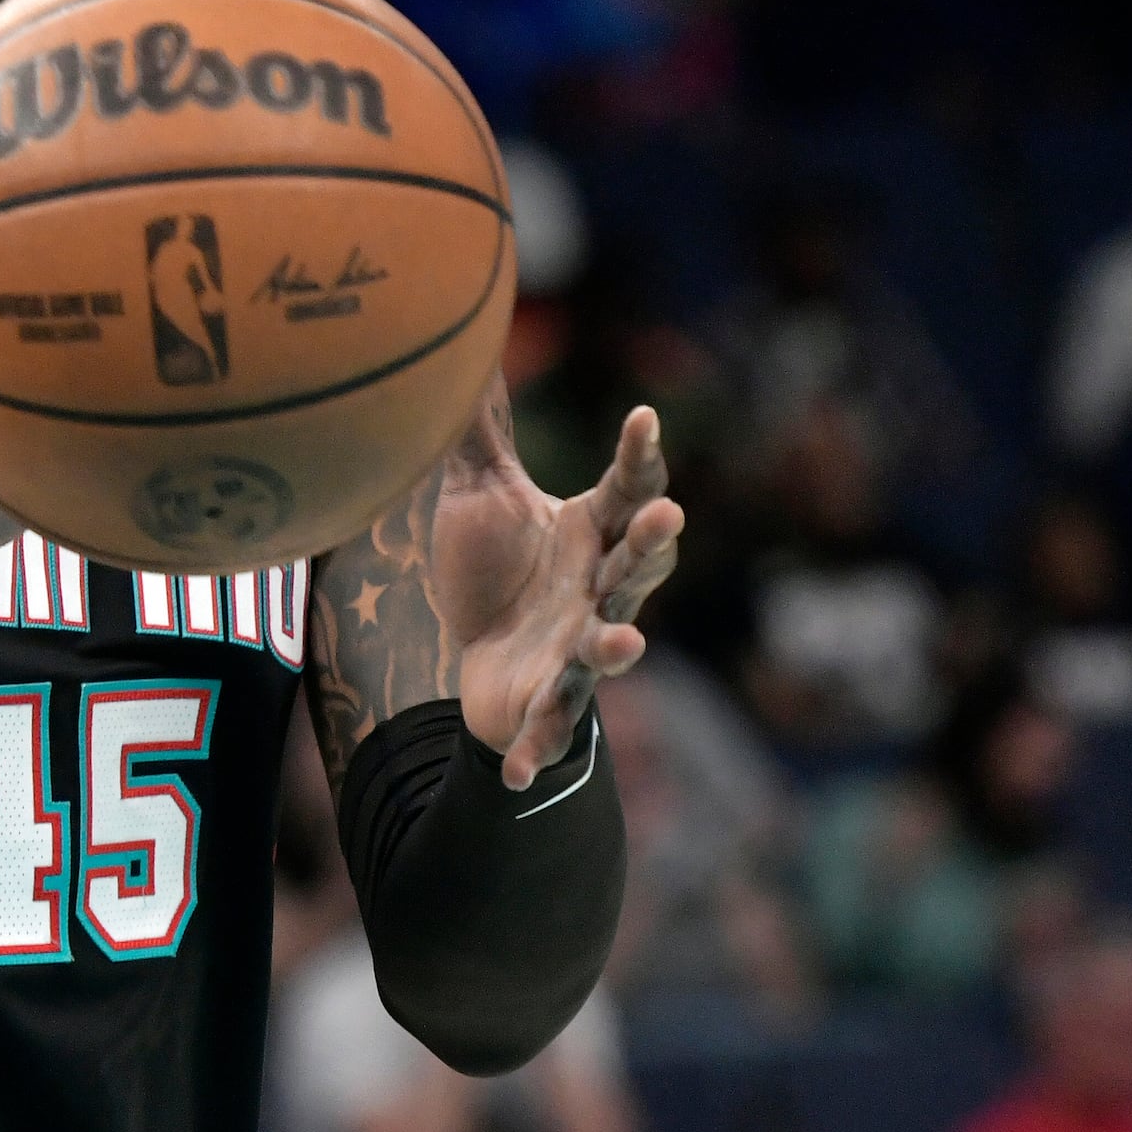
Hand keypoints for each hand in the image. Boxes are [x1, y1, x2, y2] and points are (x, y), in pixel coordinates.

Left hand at [438, 406, 681, 788]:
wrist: (480, 655)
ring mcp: (579, 649)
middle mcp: (599, 589)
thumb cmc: (494, 569)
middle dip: (652, 544)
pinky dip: (535, 750)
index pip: (630, 488)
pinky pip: (546, 727)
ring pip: (608, 646)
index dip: (641, 456)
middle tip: (667, 516)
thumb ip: (481, 436)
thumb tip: (463, 354)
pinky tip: (516, 776)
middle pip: (635, 565)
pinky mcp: (548, 702)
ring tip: (627, 640)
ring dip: (619, 645)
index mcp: (594, 533)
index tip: (644, 416)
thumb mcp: (481, 495)